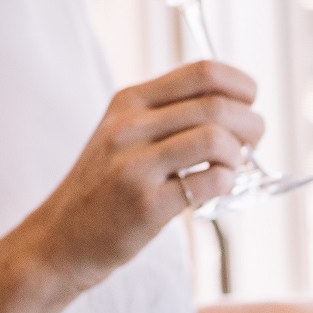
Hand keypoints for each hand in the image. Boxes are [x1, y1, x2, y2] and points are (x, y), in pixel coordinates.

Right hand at [16, 61, 262, 290]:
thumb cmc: (107, 188)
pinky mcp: (146, 204)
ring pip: (216, 139)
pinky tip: (214, 190)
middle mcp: (129, 126)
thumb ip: (172, 116)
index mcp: (129, 102)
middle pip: (218, 106)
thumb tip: (240, 108)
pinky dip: (226, 184)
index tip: (249, 106)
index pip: (204, 72)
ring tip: (229, 170)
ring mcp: (134, 165)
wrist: (60, 239)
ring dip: (238, 157)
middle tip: (251, 146)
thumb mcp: (126, 136)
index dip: (242, 87)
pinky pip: (210, 181)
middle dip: (252, 125)